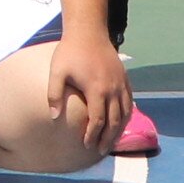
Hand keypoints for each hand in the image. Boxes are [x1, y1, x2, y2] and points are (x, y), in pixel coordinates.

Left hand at [46, 27, 131, 154]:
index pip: (98, 120)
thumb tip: (53, 116)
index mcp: (96, 89)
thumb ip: (54, 94)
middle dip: (108, 138)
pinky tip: (121, 122)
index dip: (93, 135)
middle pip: (114, 121)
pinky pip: (130, 102)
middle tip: (101, 151)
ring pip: (125, 113)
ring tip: (112, 141)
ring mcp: (121, 84)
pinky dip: (127, 115)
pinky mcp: (125, 78)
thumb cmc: (70, 51)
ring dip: (119, 129)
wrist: (88, 31)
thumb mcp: (57, 71)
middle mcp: (112, 89)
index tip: (86, 144)